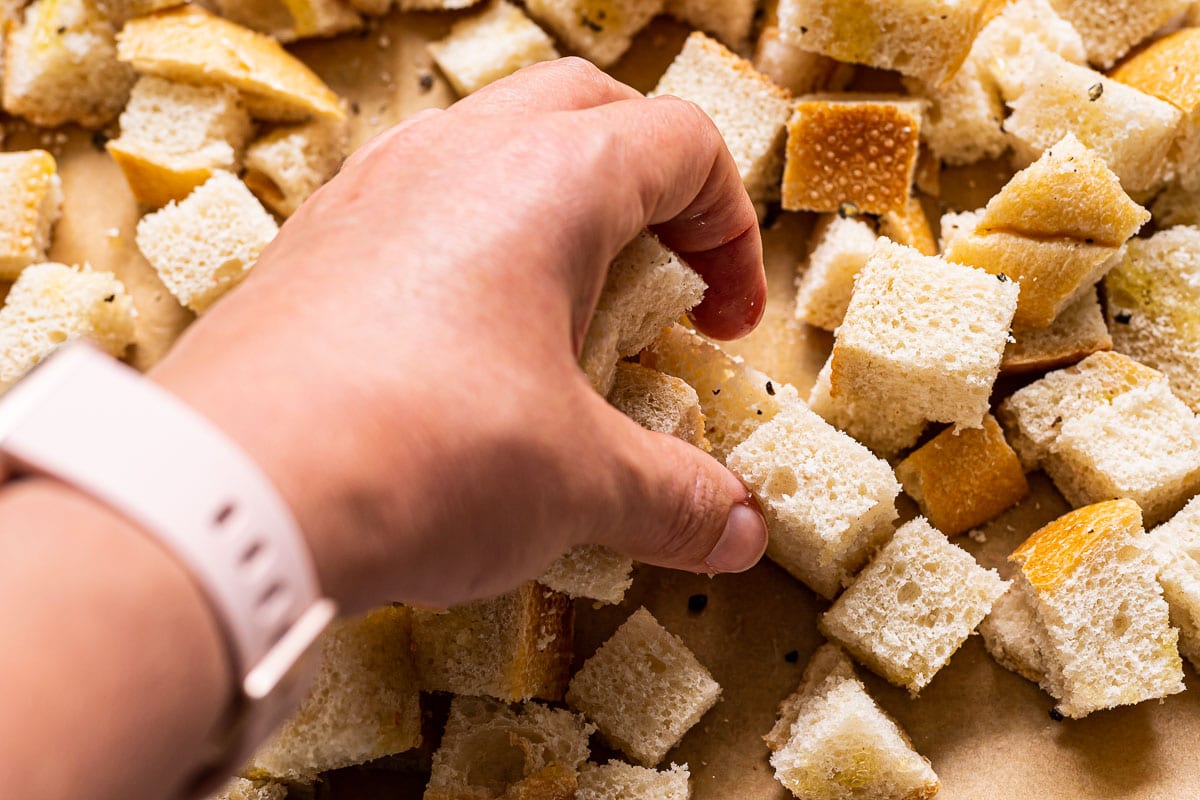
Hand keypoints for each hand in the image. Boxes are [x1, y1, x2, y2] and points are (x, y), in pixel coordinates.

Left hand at [151, 58, 769, 611]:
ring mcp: (370, 191)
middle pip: (589, 112)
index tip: (724, 321)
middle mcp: (454, 156)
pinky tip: (461, 343)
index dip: (730, 231)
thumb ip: (672, 496)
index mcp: (549, 179)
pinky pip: (412, 206)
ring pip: (490, 146)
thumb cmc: (419, 452)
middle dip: (651, 190)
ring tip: (564, 311)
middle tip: (663, 284)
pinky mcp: (310, 244)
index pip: (682, 147)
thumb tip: (734, 528)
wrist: (227, 495)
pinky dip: (466, 248)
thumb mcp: (577, 481)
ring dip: (552, 210)